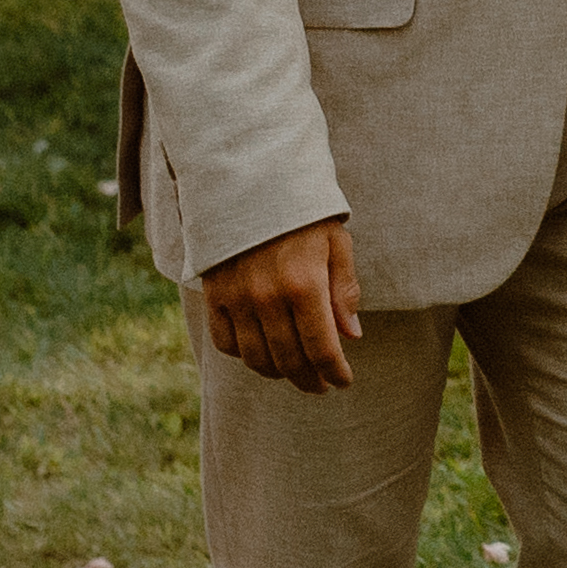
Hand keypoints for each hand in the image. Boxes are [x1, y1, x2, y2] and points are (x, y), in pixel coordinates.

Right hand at [197, 215, 367, 392]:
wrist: (249, 182)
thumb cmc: (302, 213)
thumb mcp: (336, 242)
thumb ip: (344, 290)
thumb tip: (352, 336)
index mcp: (304, 284)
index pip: (322, 348)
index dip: (334, 373)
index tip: (343, 382)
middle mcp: (268, 298)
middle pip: (290, 360)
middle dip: (310, 380)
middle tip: (322, 385)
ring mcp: (237, 299)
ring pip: (256, 358)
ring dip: (278, 373)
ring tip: (294, 372)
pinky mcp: (214, 295)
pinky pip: (225, 343)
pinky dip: (244, 355)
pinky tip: (261, 352)